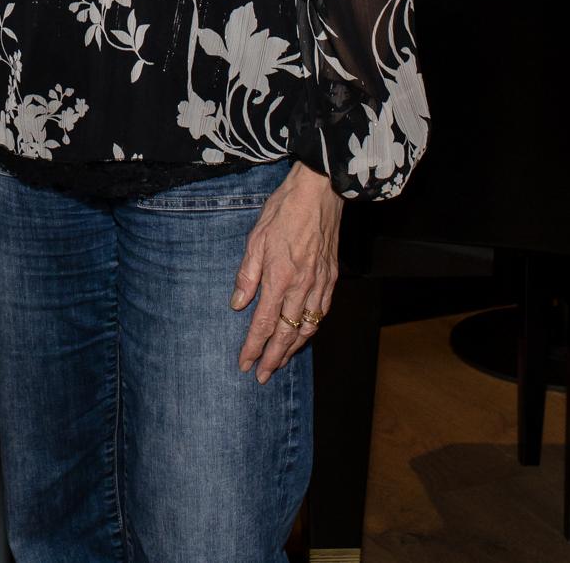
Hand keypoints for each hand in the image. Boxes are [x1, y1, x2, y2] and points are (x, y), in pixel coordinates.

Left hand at [231, 162, 341, 383]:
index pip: (263, 324)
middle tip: (262, 376)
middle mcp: (302, 287)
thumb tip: (238, 304)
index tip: (244, 364)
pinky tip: (304, 334)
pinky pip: (322, 312)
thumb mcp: (255, 239)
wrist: (320, 193)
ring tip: (281, 362)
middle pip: (287, 334)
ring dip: (293, 349)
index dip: (253, 347)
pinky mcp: (332, 278)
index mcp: (280, 278)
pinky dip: (312, 329)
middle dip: (273, 358)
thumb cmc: (284, 211)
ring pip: (308, 328)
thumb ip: (247, 275)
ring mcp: (320, 284)